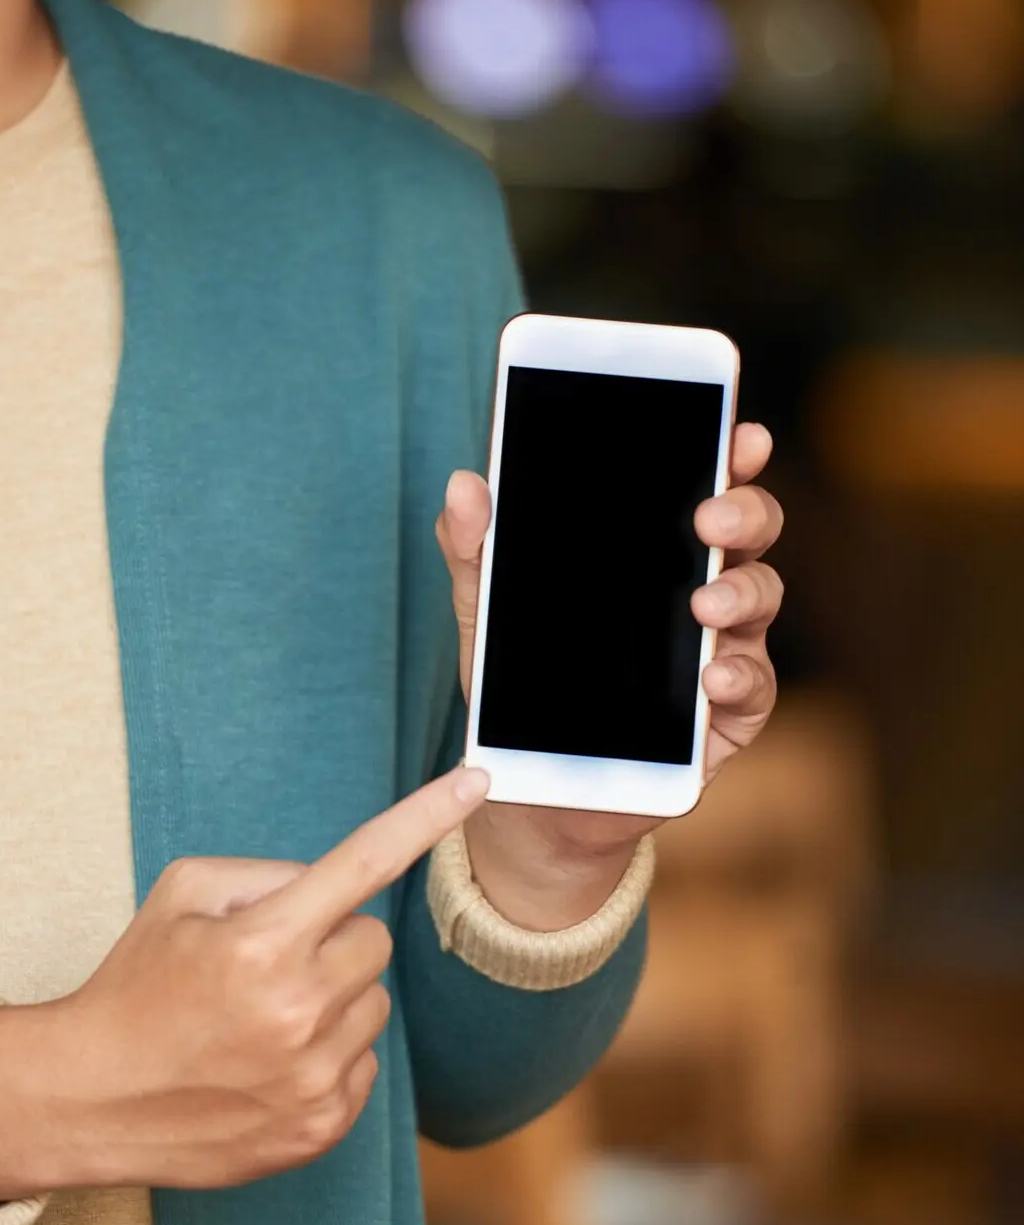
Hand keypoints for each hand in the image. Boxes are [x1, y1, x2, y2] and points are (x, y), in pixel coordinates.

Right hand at [0, 763, 490, 1201]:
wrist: (90, 1098)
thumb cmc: (136, 985)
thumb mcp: (180, 895)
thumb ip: (266, 875)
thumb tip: (333, 887)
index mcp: (262, 942)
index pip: (364, 863)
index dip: (426, 816)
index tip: (476, 779)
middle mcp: (297, 1010)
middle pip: (372, 939)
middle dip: (330, 939)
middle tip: (265, 963)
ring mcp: (312, 1077)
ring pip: (374, 1003)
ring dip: (333, 999)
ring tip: (259, 1020)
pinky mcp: (320, 1127)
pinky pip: (365, 1064)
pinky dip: (328, 1055)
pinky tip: (268, 1064)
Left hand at [435, 421, 783, 923]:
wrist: (530, 791)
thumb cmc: (523, 687)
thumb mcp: (486, 613)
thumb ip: (475, 550)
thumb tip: (463, 484)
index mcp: (655, 551)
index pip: (702, 485)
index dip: (730, 454)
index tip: (741, 432)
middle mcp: (703, 588)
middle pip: (750, 532)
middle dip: (744, 512)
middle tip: (710, 517)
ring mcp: (723, 650)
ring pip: (762, 599)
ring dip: (741, 594)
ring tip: (706, 602)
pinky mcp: (728, 717)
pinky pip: (754, 687)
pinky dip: (738, 675)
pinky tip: (712, 675)